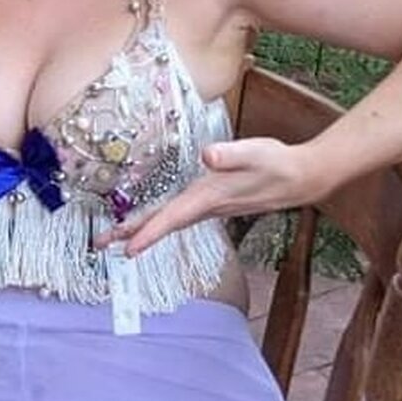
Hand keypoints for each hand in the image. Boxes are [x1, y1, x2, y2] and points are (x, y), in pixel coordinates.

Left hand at [95, 138, 322, 257]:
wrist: (302, 177)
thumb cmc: (277, 161)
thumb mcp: (255, 151)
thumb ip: (231, 153)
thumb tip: (208, 155)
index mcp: (209, 196)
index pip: (172, 218)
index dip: (149, 233)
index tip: (126, 249)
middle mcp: (207, 206)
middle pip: (164, 224)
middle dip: (132, 234)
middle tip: (99, 245)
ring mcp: (210, 207)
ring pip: (170, 221)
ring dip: (143, 229)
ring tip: (116, 237)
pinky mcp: (214, 202)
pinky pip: (180, 216)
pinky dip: (161, 221)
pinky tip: (153, 220)